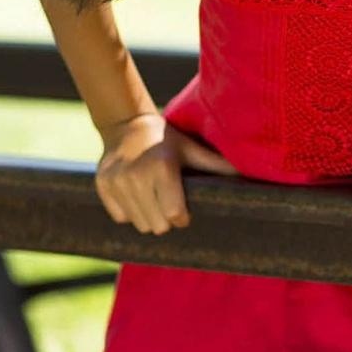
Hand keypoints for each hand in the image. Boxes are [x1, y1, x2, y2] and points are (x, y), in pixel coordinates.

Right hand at [95, 113, 236, 233]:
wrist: (126, 126)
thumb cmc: (167, 141)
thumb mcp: (192, 150)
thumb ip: (217, 166)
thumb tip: (250, 176)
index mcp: (163, 167)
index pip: (174, 214)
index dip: (182, 217)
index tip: (184, 211)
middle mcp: (136, 175)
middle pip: (157, 225)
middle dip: (167, 220)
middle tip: (169, 203)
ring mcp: (116, 181)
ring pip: (139, 224)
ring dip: (149, 217)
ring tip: (153, 198)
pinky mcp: (102, 186)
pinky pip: (120, 217)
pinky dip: (130, 212)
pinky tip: (136, 194)